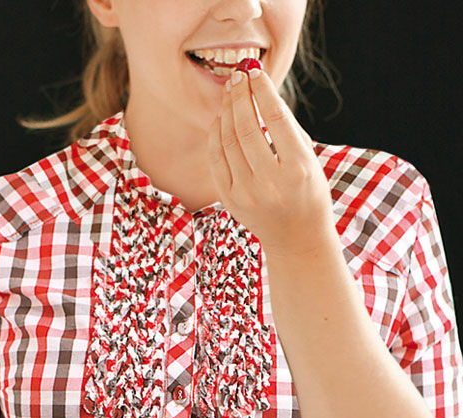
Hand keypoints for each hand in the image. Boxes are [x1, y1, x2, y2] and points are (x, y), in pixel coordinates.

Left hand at [207, 68, 335, 258]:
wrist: (296, 237)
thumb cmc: (308, 193)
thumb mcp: (309, 161)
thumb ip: (288, 130)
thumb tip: (263, 94)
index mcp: (297, 169)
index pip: (275, 119)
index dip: (262, 92)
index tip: (255, 72)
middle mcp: (270, 182)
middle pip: (246, 128)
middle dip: (239, 97)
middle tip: (237, 76)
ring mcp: (246, 193)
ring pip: (228, 142)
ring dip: (226, 112)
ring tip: (229, 93)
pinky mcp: (230, 199)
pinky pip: (216, 160)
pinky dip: (215, 136)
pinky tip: (219, 120)